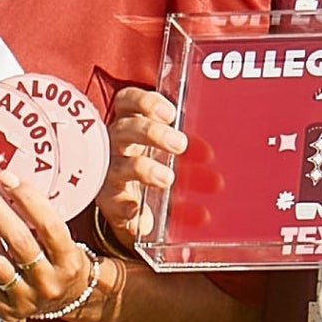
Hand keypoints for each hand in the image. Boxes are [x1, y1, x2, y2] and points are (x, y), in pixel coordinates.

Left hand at [0, 170, 110, 321]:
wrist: (69, 298)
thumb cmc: (63, 260)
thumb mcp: (66, 240)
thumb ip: (42, 219)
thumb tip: (7, 182)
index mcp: (70, 261)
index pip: (49, 226)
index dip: (27, 198)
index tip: (6, 177)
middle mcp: (49, 283)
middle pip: (17, 240)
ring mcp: (28, 300)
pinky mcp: (7, 311)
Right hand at [98, 87, 186, 242]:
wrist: (129, 200)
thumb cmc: (151, 161)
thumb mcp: (165, 148)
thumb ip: (183, 144)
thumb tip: (212, 152)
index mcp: (128, 123)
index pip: (127, 102)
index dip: (146, 103)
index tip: (171, 113)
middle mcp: (114, 144)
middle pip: (125, 130)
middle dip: (152, 133)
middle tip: (181, 144)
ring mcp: (109, 172)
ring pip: (119, 165)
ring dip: (145, 170)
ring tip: (168, 178)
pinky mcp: (109, 202)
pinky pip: (115, 206)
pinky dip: (129, 212)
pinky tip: (141, 220)